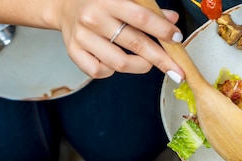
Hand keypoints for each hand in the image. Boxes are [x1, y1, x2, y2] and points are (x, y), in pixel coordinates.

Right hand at [50, 0, 184, 79]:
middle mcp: (94, 18)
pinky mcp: (74, 53)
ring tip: (147, 64)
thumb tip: (172, 21)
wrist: (63, 6)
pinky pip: (99, 71)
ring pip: (118, 63)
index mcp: (108, 0)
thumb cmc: (98, 2)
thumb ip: (147, 8)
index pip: (141, 17)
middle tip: (176, 69)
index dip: (162, 30)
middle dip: (160, 58)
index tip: (177, 40)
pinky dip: (112, 71)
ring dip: (139, 66)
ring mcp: (82, 37)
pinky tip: (116, 63)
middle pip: (134, 43)